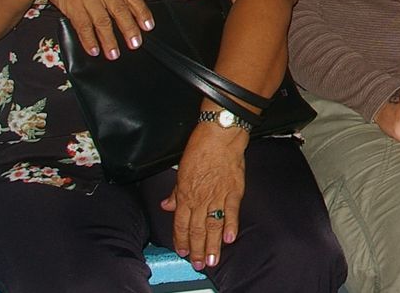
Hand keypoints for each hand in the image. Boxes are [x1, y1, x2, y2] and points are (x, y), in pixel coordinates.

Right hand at [22, 0, 153, 58]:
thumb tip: (130, 6)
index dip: (142, 13)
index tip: (148, 27)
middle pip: (120, 11)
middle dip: (129, 30)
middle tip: (135, 44)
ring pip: (102, 22)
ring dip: (109, 41)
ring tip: (114, 54)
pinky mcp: (72, 5)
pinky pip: (83, 25)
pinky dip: (88, 40)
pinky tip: (93, 49)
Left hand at [161, 121, 247, 270]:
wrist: (219, 135)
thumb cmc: (199, 148)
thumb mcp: (181, 169)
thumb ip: (175, 191)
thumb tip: (166, 205)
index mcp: (185, 193)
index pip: (181, 223)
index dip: (181, 240)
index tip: (182, 252)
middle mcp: (200, 198)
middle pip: (197, 230)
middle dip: (196, 250)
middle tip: (199, 264)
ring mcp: (218, 196)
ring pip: (213, 226)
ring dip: (213, 245)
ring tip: (213, 260)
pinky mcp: (234, 191)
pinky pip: (231, 213)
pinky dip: (231, 226)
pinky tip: (229, 239)